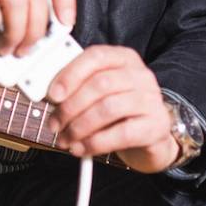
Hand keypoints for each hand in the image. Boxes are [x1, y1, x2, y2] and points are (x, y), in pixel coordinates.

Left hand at [47, 45, 179, 172]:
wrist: (152, 135)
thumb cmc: (120, 110)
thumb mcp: (101, 92)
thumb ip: (79, 86)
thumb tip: (50, 93)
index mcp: (124, 58)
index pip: (96, 56)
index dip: (71, 74)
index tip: (52, 94)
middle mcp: (141, 75)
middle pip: (100, 84)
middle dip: (71, 106)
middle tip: (54, 123)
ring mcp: (151, 100)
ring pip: (108, 108)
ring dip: (80, 127)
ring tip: (66, 139)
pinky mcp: (156, 126)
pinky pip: (121, 134)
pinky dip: (95, 143)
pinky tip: (82, 148)